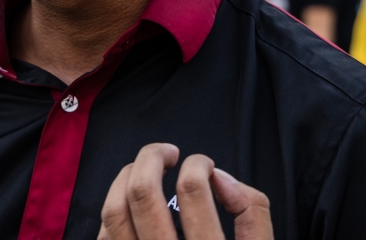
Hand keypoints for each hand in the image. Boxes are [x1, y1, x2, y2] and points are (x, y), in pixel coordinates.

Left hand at [98, 143, 272, 239]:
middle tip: (168, 152)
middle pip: (140, 194)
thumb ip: (252, 213)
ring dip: (125, 178)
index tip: (205, 165)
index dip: (198, 163)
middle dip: (151, 157)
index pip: (191, 191)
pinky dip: (114, 212)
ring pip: (112, 214)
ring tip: (144, 169)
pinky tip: (131, 205)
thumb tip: (220, 177)